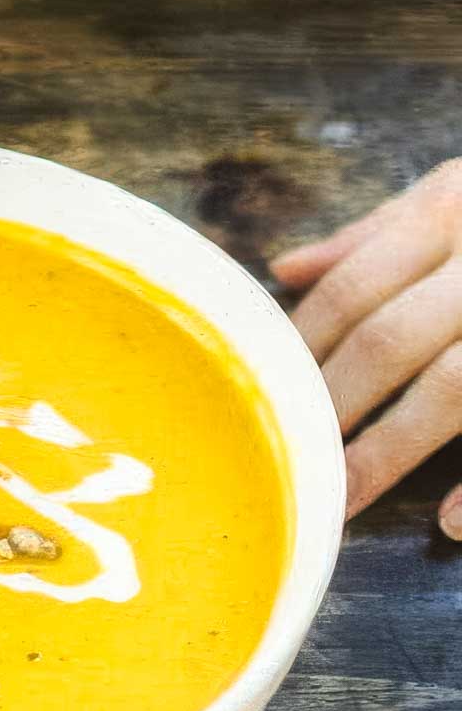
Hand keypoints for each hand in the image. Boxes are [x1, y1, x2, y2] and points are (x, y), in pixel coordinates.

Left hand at [270, 160, 461, 535]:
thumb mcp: (460, 189)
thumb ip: (379, 232)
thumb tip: (287, 270)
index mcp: (454, 207)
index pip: (354, 290)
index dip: (303, 353)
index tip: (268, 401)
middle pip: (391, 341)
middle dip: (333, 409)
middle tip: (290, 465)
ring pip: (455, 387)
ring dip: (392, 449)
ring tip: (343, 500)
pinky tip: (450, 520)